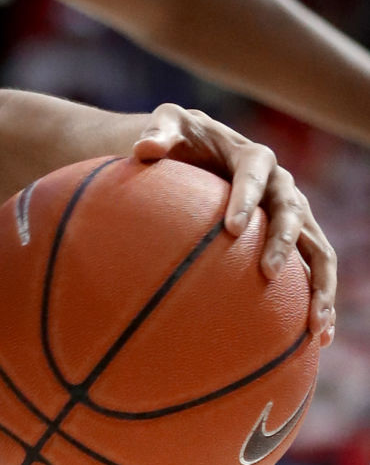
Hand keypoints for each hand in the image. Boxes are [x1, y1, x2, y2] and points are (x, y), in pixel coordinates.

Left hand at [133, 103, 337, 344]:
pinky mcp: (294, 239)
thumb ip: (157, 134)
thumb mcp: (167, 126)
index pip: (254, 175)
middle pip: (293, 213)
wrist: (196, 148)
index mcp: (253, 157)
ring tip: (314, 322)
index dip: (246, 199)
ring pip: (316, 249)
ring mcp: (292, 214)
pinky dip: (319, 301)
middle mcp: (282, 185)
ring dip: (320, 284)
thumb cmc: (178, 138)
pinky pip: (313, 271)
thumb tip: (144, 149)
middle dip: (282, 242)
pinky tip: (315, 338)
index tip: (233, 229)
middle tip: (267, 273)